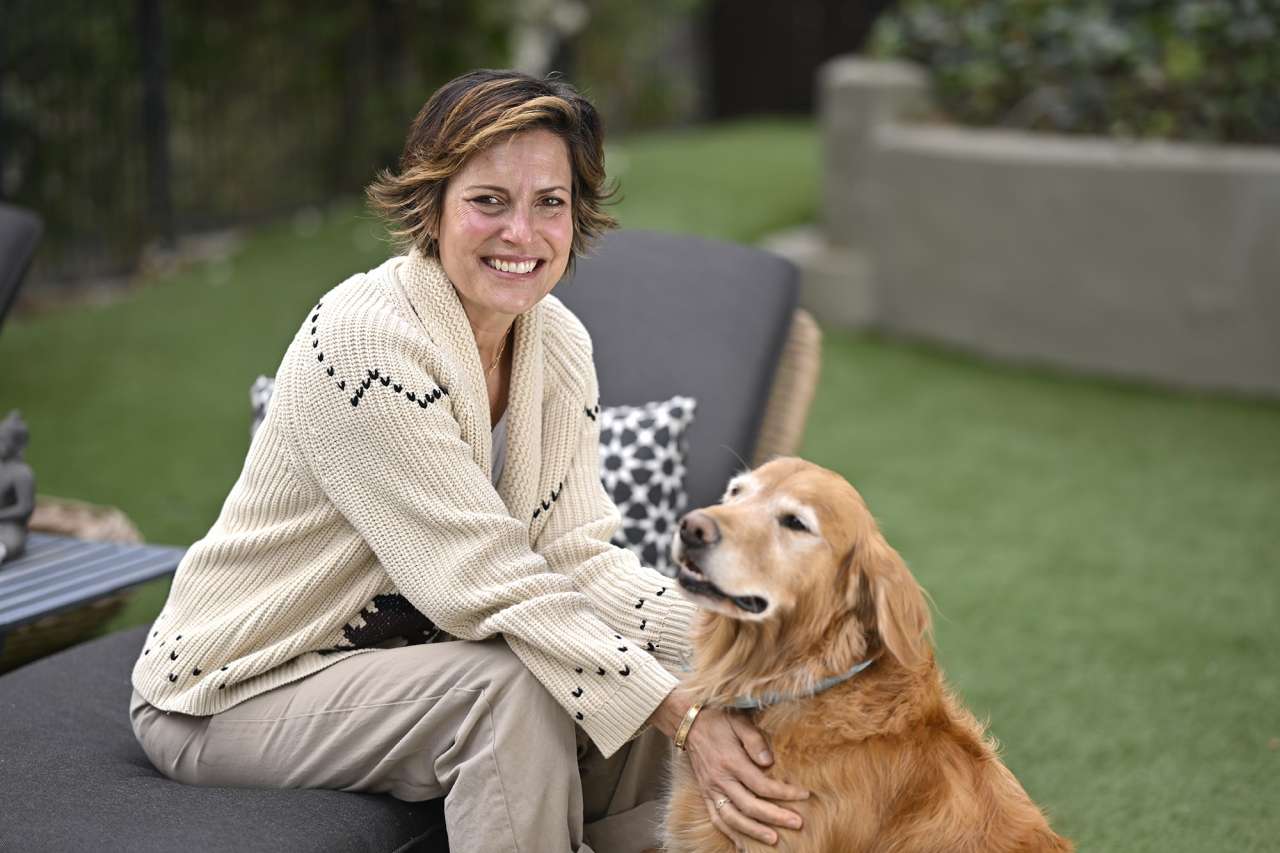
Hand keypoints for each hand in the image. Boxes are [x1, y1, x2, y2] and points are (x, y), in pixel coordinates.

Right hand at [651, 693, 808, 846]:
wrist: (689, 722)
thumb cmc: (719, 719)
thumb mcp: (739, 721)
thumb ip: (755, 740)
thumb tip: (769, 762)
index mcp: (731, 761)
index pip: (761, 784)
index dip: (784, 793)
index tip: (804, 795)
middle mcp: (720, 779)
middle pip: (749, 806)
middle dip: (775, 817)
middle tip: (797, 823)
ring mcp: (710, 789)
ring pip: (732, 818)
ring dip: (753, 831)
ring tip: (773, 839)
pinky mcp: (705, 794)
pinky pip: (716, 819)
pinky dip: (730, 833)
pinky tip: (744, 842)